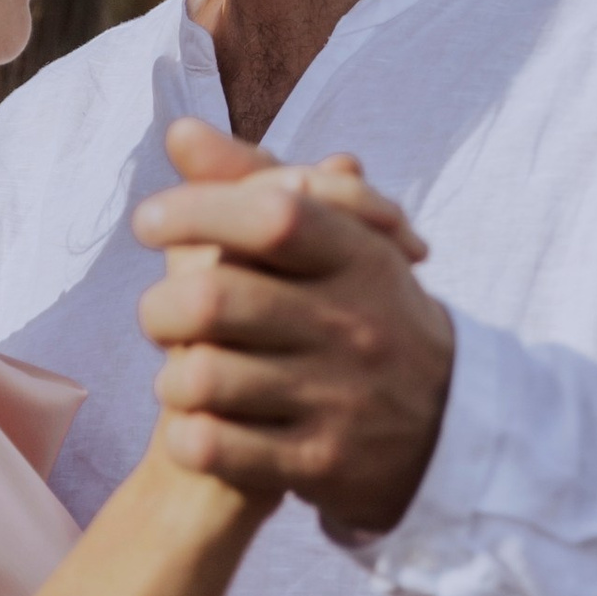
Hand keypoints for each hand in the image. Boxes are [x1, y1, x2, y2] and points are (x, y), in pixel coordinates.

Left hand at [133, 122, 452, 537]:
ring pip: (204, 377)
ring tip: (179, 375)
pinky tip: (195, 425)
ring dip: (170, 376)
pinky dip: (188, 435)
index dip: (198, 210)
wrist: (448, 429)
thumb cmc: (367, 315)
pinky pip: (218, 447)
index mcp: (360, 257)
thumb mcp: (337, 242)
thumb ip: (254, 183)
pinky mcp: (322, 464)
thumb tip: (179, 131)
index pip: (272, 216)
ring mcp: (340, 397)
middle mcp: (354, 324)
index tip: (148, 221)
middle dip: (160, 308)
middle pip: (215, 299)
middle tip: (159, 316)